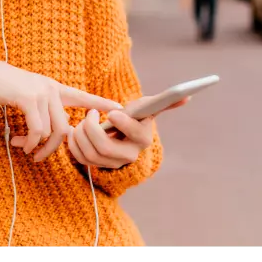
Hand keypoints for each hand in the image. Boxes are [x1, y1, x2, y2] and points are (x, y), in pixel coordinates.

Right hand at [0, 59, 121, 161]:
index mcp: (53, 88)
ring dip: (37, 147)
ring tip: (23, 149)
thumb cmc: (2, 89)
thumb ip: (40, 110)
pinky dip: (29, 142)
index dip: (102, 102)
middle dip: (53, 148)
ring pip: (52, 131)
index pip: (82, 96)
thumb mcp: (27, 97)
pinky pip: (37, 130)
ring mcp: (41, 92)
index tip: (121, 107)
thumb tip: (46, 135)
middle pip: (65, 128)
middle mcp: (51, 89)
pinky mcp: (29, 98)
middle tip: (37, 157)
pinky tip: (19, 144)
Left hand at [67, 96, 190, 168]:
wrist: (124, 137)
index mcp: (143, 138)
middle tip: (89, 114)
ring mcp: (113, 163)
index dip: (122, 123)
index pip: (134, 134)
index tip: (111, 112)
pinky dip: (74, 144)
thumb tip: (187, 95)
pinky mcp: (98, 166)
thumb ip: (167, 101)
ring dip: (80, 135)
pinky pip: (81, 159)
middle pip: (105, 148)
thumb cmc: (137, 118)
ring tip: (82, 121)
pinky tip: (75, 131)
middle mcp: (129, 155)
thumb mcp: (149, 108)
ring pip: (90, 154)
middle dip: (91, 129)